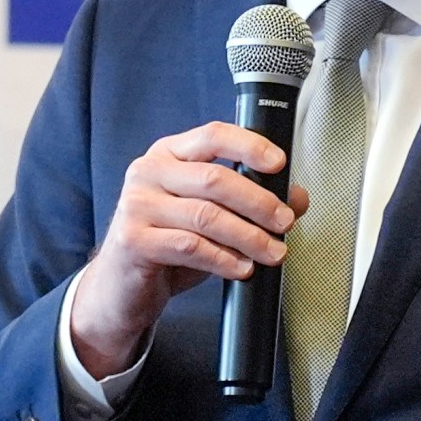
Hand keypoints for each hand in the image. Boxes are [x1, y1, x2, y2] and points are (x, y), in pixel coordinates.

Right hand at [68, 122, 309, 375]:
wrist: (123, 286)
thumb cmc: (171, 243)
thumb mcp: (213, 217)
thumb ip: (251, 202)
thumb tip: (297, 197)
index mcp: (170, 154)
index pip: (213, 135)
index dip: (250, 145)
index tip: (280, 163)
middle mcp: (148, 171)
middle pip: (215, 179)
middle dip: (259, 202)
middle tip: (285, 223)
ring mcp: (136, 204)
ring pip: (206, 216)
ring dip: (249, 237)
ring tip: (273, 253)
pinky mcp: (132, 239)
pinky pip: (190, 247)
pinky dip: (224, 259)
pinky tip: (242, 268)